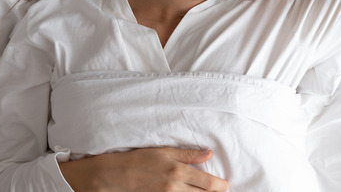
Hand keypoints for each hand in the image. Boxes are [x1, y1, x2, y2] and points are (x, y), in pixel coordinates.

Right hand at [59, 147, 228, 191]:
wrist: (114, 175)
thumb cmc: (138, 159)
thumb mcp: (163, 151)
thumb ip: (188, 154)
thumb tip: (209, 153)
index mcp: (178, 171)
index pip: (207, 182)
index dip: (220, 185)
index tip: (225, 185)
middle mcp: (174, 187)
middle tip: (219, 190)